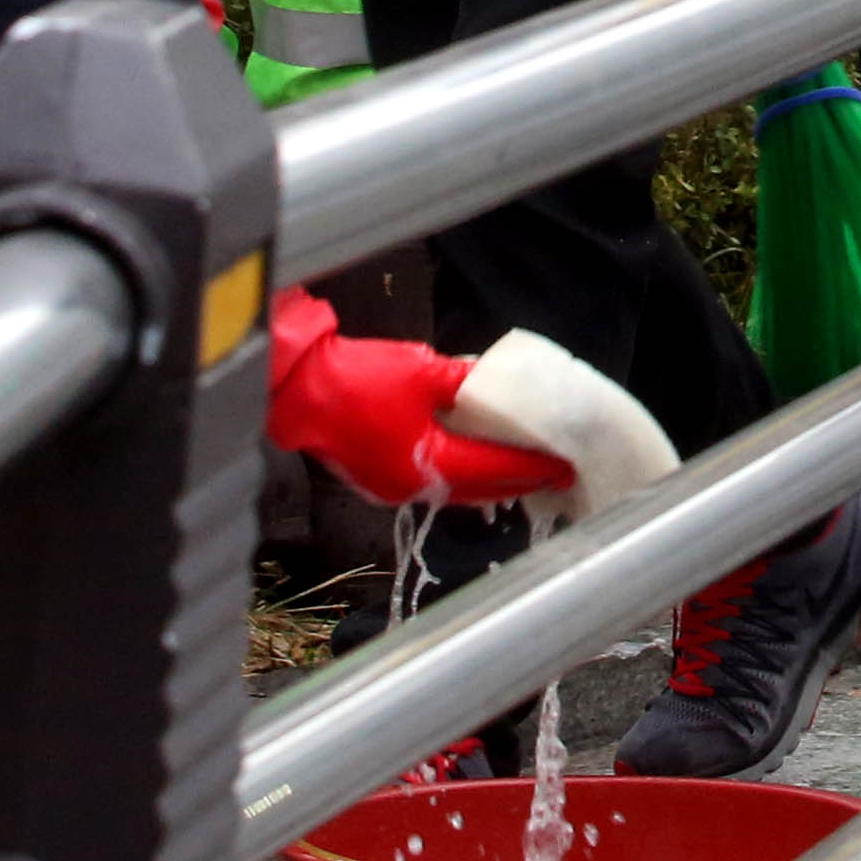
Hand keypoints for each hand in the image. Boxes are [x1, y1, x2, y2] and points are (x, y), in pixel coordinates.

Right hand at [265, 286, 571, 507]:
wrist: (296, 390)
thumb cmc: (358, 378)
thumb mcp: (423, 370)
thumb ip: (465, 382)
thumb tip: (496, 382)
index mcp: (430, 463)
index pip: (494, 469)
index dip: (532, 467)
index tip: (564, 466)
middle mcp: (414, 486)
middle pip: (480, 489)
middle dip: (519, 480)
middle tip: (556, 473)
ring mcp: (394, 488)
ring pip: (457, 490)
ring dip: (490, 481)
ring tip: (524, 471)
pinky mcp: (379, 479)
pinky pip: (435, 483)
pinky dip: (462, 476)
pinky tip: (475, 463)